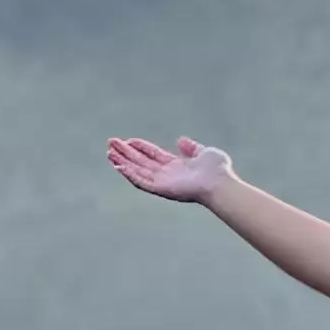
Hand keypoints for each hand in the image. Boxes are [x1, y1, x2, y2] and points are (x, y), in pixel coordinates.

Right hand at [106, 135, 232, 202]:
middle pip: (142, 162)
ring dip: (123, 162)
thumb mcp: (204, 152)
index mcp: (177, 166)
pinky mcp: (161, 189)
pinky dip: (129, 174)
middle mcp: (168, 175)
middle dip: (126, 153)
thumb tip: (181, 140)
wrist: (220, 183)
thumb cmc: (218, 170)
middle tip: (111, 143)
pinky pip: (141, 182)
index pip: (153, 155)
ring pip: (138, 171)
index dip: (140, 147)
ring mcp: (164, 183)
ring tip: (109, 152)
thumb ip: (192, 148)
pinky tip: (118, 165)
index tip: (128, 140)